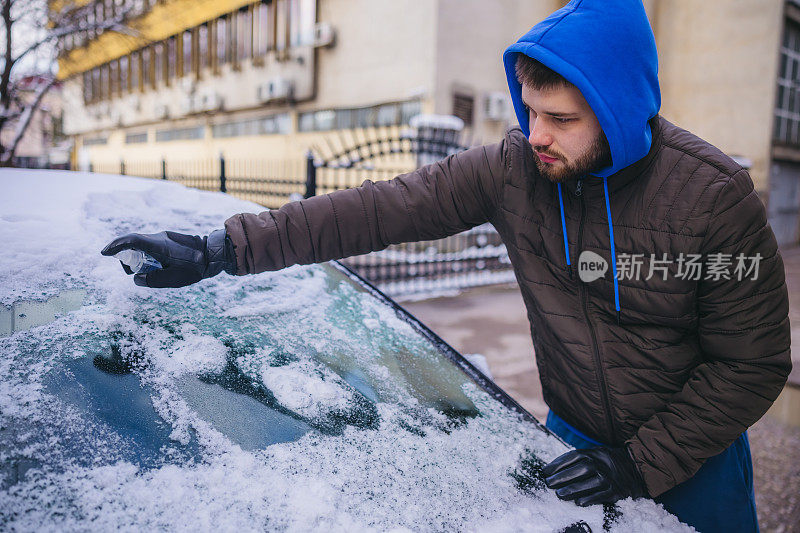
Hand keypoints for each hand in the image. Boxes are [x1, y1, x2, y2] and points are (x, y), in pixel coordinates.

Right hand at [101, 229, 236, 287]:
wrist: (214, 254)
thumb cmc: (196, 268)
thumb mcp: (174, 279)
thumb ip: (153, 279)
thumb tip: (136, 278)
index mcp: (159, 246)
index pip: (132, 240)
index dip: (116, 246)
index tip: (105, 253)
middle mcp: (160, 238)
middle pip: (134, 243)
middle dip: (126, 256)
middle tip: (130, 271)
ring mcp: (164, 236)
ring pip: (142, 244)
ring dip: (137, 257)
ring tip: (147, 271)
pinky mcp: (168, 239)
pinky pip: (151, 245)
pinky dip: (146, 255)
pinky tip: (155, 266)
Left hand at [542, 446, 647, 505]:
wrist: (636, 469)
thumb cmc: (608, 462)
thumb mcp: (596, 454)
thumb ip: (578, 459)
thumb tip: (553, 469)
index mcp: (594, 453)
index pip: (574, 456)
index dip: (558, 463)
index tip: (545, 471)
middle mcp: (602, 464)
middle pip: (581, 468)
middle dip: (563, 476)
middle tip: (549, 483)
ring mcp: (610, 477)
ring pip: (590, 482)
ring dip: (573, 489)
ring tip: (559, 494)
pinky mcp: (616, 491)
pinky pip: (602, 495)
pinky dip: (590, 499)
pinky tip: (579, 502)